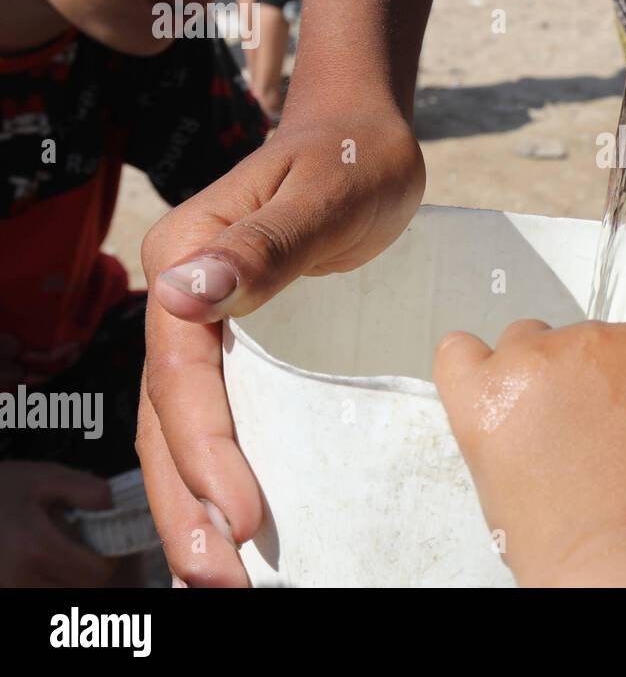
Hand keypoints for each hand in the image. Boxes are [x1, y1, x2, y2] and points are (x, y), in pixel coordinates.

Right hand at [0, 462, 114, 586]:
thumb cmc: (4, 488)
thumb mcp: (47, 477)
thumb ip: (89, 491)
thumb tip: (118, 509)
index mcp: (35, 548)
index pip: (98, 573)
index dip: (108, 555)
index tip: (100, 537)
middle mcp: (19, 579)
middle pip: (83, 588)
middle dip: (88, 565)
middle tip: (76, 541)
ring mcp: (8, 590)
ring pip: (63, 592)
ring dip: (68, 575)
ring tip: (53, 547)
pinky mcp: (4, 592)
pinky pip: (41, 591)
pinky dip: (49, 578)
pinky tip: (39, 557)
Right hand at [137, 104, 424, 585]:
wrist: (367, 137)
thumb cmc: (354, 158)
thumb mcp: (322, 195)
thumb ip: (262, 246)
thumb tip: (182, 290)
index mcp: (188, 258)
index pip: (182, 375)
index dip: (207, 452)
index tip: (245, 516)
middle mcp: (184, 297)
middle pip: (168, 417)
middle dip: (187, 504)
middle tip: (221, 579)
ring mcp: (207, 322)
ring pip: (182, 426)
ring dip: (193, 504)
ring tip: (220, 576)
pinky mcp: (242, 340)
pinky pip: (218, 414)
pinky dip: (216, 473)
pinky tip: (235, 521)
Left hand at [434, 307, 625, 586]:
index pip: (623, 341)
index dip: (620, 386)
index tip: (621, 422)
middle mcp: (590, 339)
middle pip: (572, 343)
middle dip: (577, 382)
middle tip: (584, 438)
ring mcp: (534, 364)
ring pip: (521, 346)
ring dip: (529, 378)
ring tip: (543, 436)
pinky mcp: (486, 395)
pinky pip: (457, 354)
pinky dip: (467, 368)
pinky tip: (488, 401)